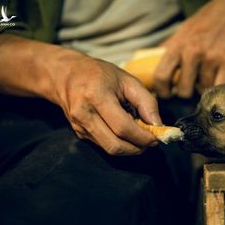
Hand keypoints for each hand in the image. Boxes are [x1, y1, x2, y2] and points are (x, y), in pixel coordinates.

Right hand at [0, 35, 161, 155]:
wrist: (66, 75)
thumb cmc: (100, 74)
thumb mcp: (128, 80)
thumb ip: (146, 102)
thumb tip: (158, 125)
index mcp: (96, 97)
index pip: (123, 128)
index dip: (143, 137)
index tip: (157, 137)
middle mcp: (84, 115)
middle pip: (115, 145)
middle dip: (138, 148)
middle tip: (150, 141)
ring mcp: (80, 127)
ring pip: (110, 150)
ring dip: (130, 148)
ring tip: (140, 136)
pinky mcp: (80, 134)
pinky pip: (104, 146)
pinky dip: (120, 144)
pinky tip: (126, 133)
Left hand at [154, 0, 224, 97]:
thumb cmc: (204, 23)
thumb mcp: (181, 33)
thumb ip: (169, 49)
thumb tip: (152, 65)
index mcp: (176, 46)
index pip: (161, 77)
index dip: (163, 91)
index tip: (168, 94)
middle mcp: (191, 52)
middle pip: (184, 90)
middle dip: (187, 93)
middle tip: (190, 88)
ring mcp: (211, 57)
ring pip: (203, 90)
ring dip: (204, 89)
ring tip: (206, 80)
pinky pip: (220, 87)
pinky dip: (219, 89)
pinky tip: (218, 84)